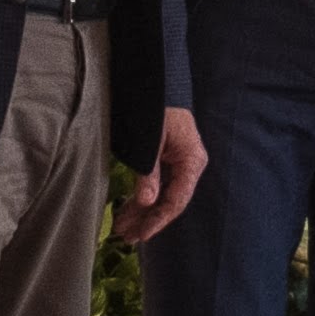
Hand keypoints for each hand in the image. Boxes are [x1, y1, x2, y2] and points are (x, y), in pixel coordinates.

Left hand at [114, 108, 208, 244]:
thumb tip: (146, 201)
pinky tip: (128, 209)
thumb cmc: (157, 106)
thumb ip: (149, 171)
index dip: (158, 220)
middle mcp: (189, 165)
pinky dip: (142, 197)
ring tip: (122, 227)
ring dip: (142, 211)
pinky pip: (157, 184)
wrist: (158, 79)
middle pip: (168, 201)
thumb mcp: (150, 141)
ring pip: (161, 194)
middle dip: (146, 220)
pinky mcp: (167, 158)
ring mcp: (179, 162)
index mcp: (191, 161)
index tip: (141, 235)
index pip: (176, 201)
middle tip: (126, 236)